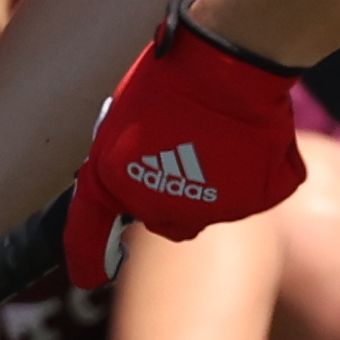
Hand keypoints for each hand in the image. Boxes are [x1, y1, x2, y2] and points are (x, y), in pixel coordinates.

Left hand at [65, 11, 312, 290]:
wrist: (227, 64)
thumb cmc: (169, 77)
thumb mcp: (124, 115)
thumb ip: (125, 160)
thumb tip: (140, 177)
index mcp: (113, 180)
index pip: (88, 231)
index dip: (88, 258)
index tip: (90, 275)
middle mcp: (157, 206)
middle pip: (162, 219)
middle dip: (167, 195)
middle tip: (182, 148)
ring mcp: (208, 209)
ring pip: (206, 209)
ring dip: (208, 183)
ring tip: (215, 134)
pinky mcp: (251, 202)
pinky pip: (248, 196)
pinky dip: (248, 175)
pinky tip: (245, 139)